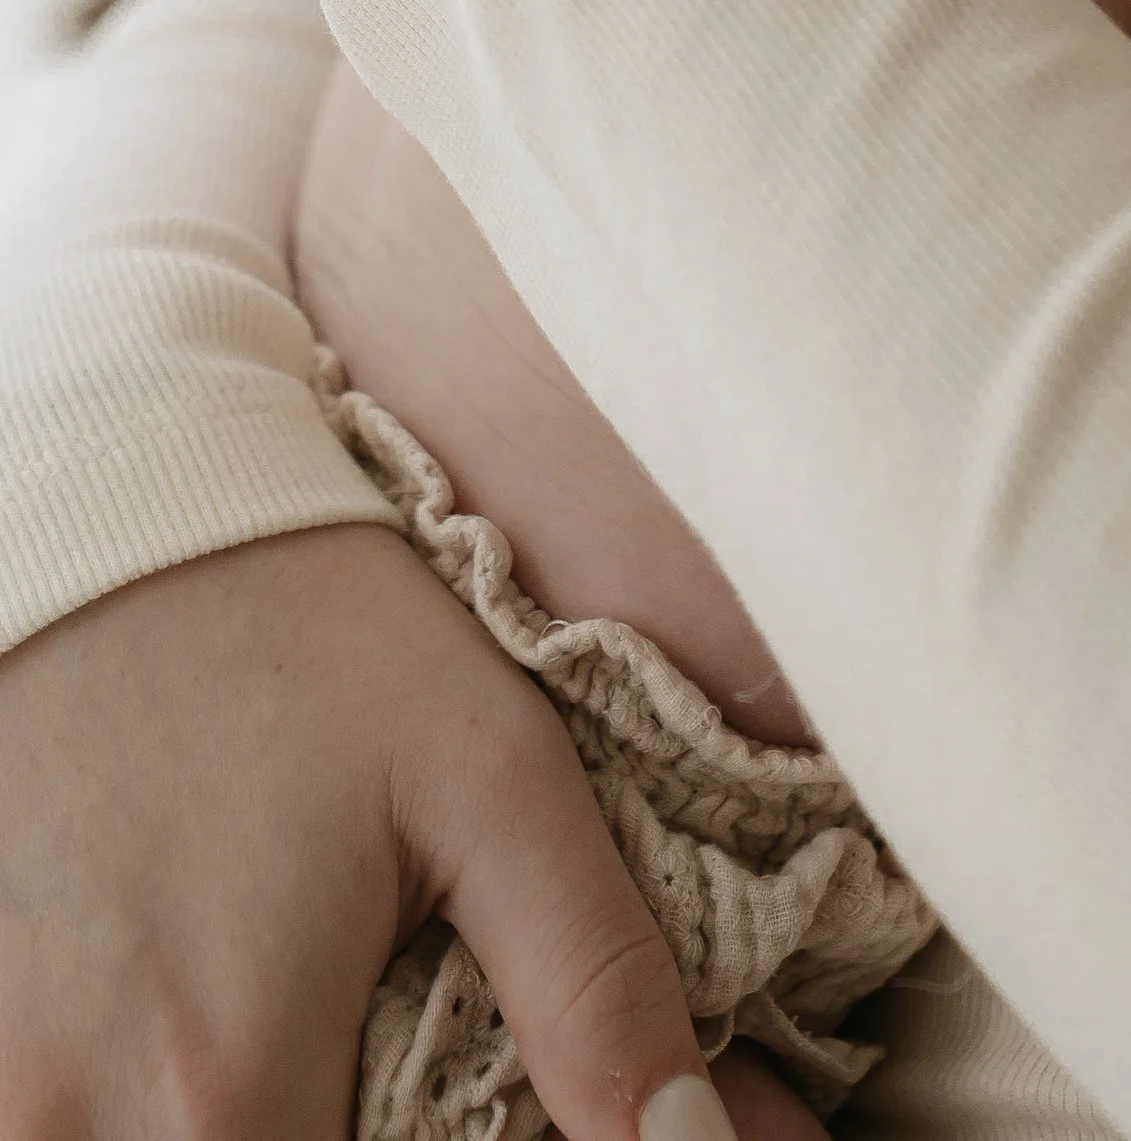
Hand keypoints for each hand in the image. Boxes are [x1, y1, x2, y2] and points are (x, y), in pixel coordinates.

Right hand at [0, 527, 736, 1140]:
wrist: (98, 516)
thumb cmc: (303, 628)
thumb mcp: (492, 771)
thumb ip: (594, 982)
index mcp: (226, 1092)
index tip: (484, 1117)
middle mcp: (83, 1132)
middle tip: (391, 1071)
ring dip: (257, 1135)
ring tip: (311, 1048)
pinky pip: (71, 1135)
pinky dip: (152, 1114)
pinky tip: (200, 1043)